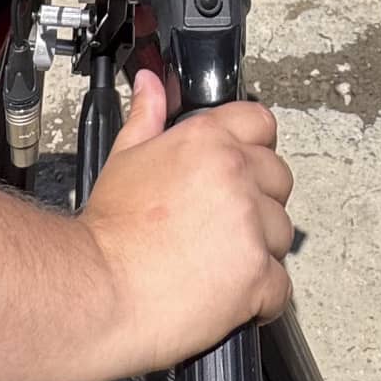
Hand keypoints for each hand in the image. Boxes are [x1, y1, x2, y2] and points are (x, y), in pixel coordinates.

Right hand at [81, 69, 293, 376]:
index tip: (241, 170)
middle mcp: (236, 174)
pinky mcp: (259, 273)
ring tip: (217, 262)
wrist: (99, 289)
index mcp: (207, 140)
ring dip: (259, 249)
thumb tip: (151, 84)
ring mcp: (251, 223)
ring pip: (282, 232)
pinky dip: (261, 296)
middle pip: (278, 179)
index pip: (261, 123)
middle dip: (258, 202)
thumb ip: (148, 116)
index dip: (253, 147)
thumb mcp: (124, 158)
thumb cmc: (109, 231)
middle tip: (220, 225)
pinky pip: (281, 284)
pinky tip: (227, 294)